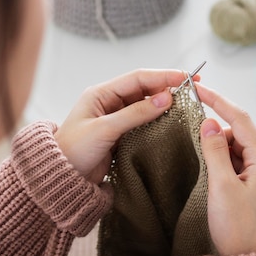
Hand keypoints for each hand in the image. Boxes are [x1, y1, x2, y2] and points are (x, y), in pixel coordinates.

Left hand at [54, 68, 186, 184]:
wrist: (62, 178)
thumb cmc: (74, 151)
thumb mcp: (105, 129)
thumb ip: (136, 114)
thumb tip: (166, 99)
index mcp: (101, 93)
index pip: (138, 78)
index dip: (163, 76)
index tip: (185, 78)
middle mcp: (109, 102)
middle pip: (144, 89)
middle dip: (167, 88)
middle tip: (193, 89)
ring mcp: (116, 119)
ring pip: (146, 106)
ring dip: (164, 105)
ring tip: (187, 104)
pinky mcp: (121, 135)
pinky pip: (144, 122)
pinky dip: (158, 121)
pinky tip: (172, 122)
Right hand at [197, 84, 255, 255]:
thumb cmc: (236, 228)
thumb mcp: (221, 187)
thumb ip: (214, 151)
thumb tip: (208, 123)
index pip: (240, 120)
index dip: (219, 102)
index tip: (199, 89)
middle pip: (239, 134)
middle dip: (216, 132)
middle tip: (194, 135)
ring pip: (237, 150)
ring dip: (219, 150)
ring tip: (204, 164)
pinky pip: (238, 165)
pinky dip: (223, 163)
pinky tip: (212, 172)